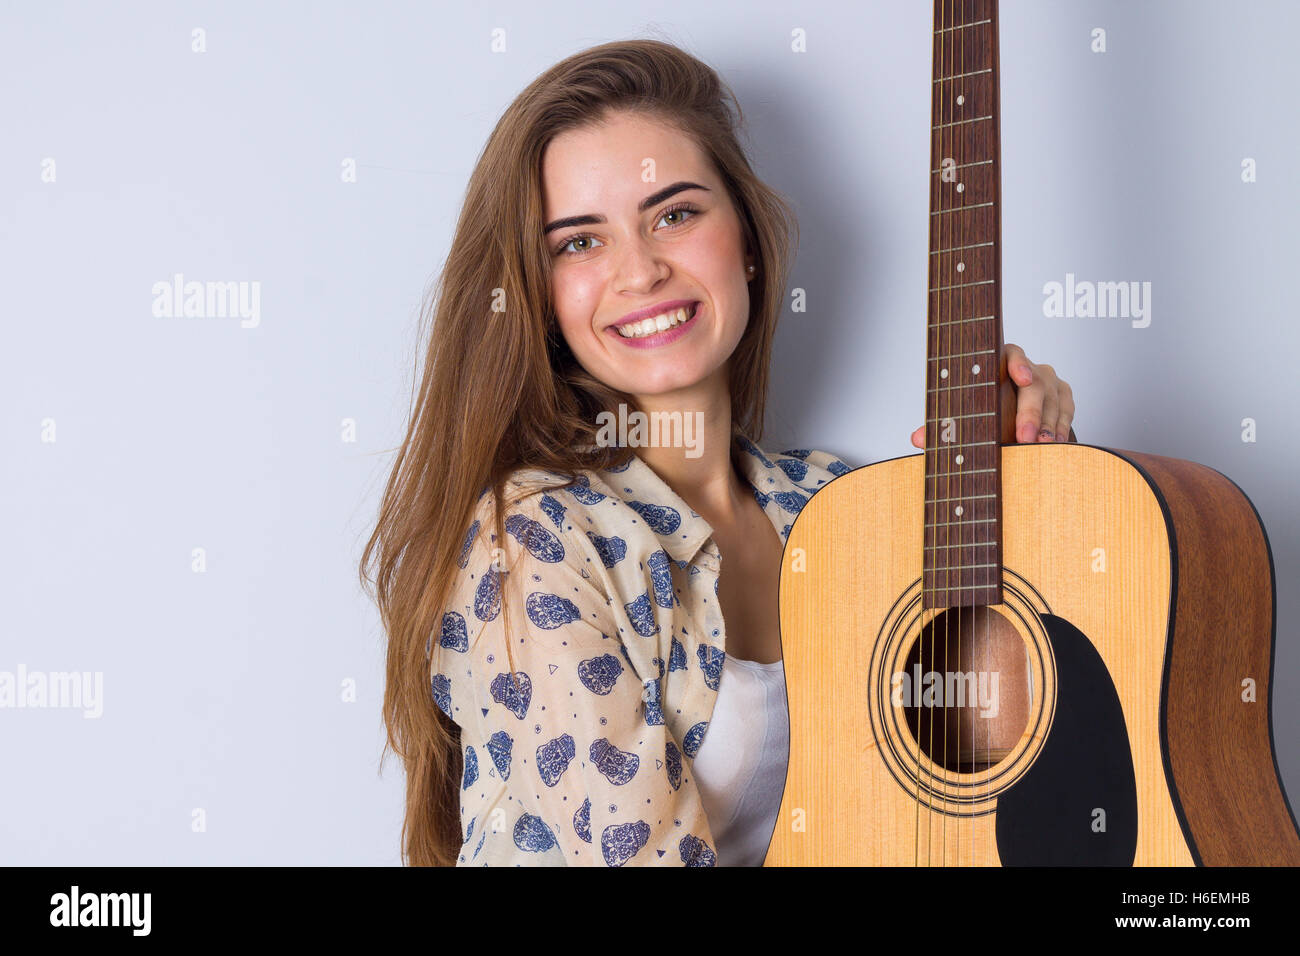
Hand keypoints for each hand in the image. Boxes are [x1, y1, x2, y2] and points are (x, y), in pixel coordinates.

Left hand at [909, 342, 1075, 447]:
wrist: (1007, 410)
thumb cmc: (981, 406)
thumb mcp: (962, 412)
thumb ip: (942, 423)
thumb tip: (918, 438)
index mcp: (999, 361)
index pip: (1011, 352)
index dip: (1017, 363)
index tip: (1021, 378)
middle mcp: (1028, 367)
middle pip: (1035, 384)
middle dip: (1031, 412)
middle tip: (1024, 436)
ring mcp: (1048, 380)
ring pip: (1054, 399)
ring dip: (1048, 425)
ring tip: (1040, 445)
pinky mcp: (1063, 396)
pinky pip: (1067, 410)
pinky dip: (1062, 428)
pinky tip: (1056, 443)